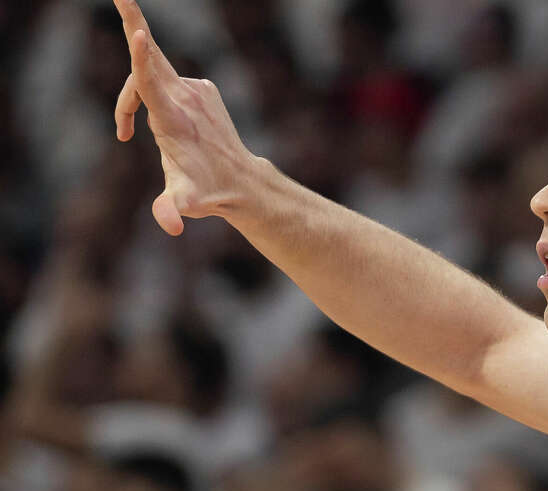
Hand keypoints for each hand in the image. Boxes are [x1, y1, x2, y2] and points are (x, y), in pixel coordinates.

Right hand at [113, 0, 258, 235]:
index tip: (140, 32)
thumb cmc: (208, 192)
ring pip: (151, 77)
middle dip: (134, 24)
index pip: (153, 83)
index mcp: (175, 117)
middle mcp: (187, 97)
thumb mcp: (188, 202)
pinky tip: (164, 129)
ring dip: (131, 98)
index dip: (142, 58)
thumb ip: (173, 210)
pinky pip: (167, 82)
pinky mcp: (203, 88)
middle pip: (152, 57)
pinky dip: (152, 97)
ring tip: (124, 135)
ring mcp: (197, 89)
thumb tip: (172, 228)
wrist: (241, 182)